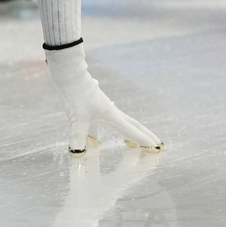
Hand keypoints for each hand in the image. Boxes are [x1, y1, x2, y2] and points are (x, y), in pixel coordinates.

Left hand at [44, 43, 161, 155]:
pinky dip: (101, 131)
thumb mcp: (76, 117)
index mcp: (111, 115)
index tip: (157, 148)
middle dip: (143, 134)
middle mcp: (109, 111)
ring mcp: (100, 107)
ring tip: (130, 144)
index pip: (131, 130)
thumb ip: (77, 136)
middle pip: (131, 124)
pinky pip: (101, 121)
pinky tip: (94, 138)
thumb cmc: (75, 94)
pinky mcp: (91, 104)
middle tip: (157, 143)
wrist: (68, 73)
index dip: (143, 140)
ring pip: (117, 123)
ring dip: (125, 133)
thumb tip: (77, 153)